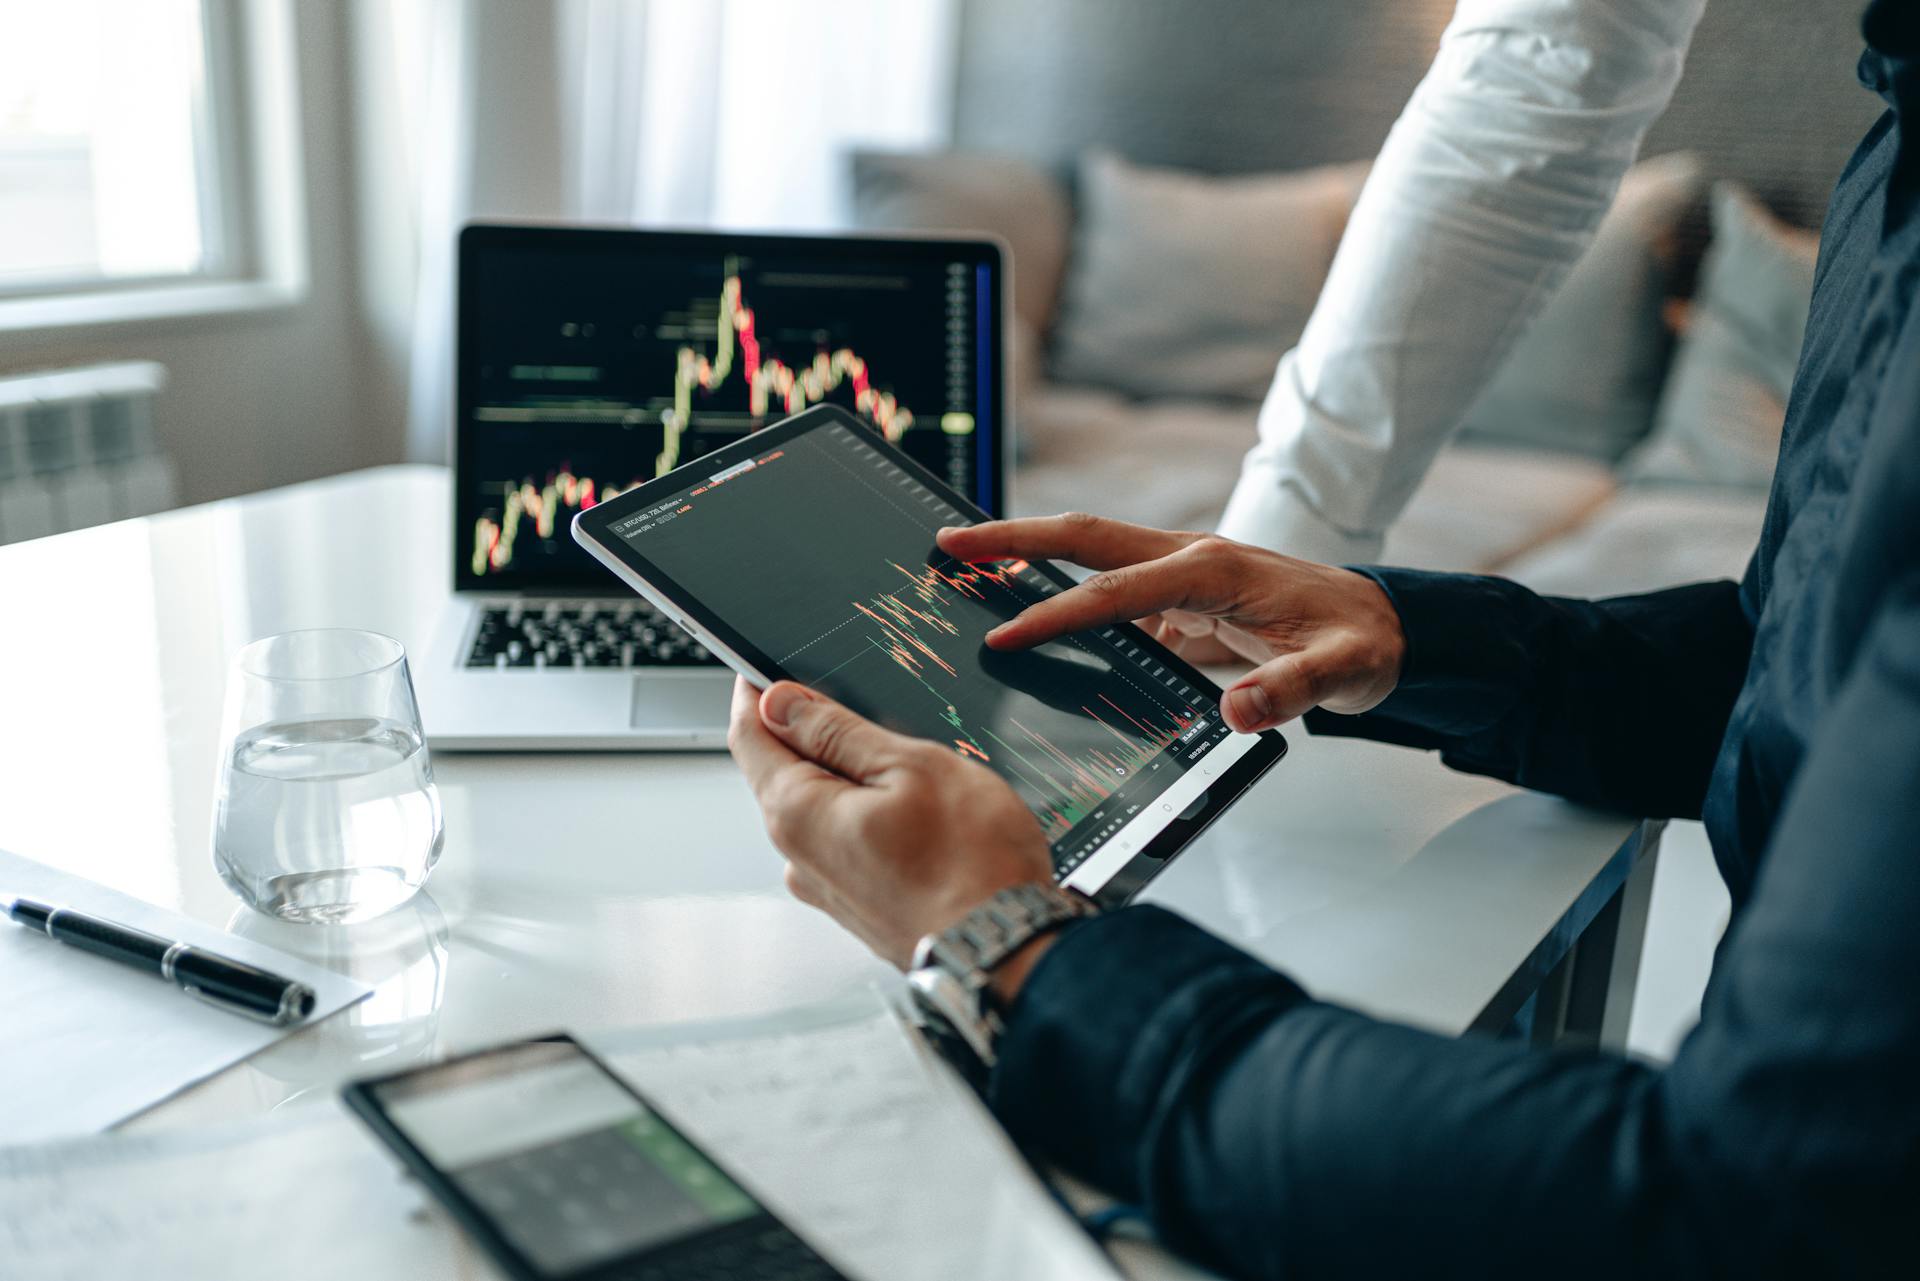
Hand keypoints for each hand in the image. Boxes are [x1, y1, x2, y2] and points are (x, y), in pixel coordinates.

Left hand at [727, 678, 1054, 975]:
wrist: (1008, 950)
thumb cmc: (972, 865)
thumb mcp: (910, 766)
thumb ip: (836, 732)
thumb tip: (781, 703)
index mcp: (797, 813)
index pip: (748, 735)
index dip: (756, 692)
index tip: (767, 666)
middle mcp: (799, 856)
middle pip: (783, 771)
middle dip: (811, 732)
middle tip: (860, 703)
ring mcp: (828, 887)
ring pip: (820, 806)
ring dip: (848, 775)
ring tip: (906, 763)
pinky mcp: (858, 905)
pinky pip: (846, 840)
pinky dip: (867, 813)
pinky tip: (914, 810)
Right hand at [936, 513, 1405, 733]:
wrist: (1389, 628)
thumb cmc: (1364, 644)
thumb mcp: (1344, 673)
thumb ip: (1292, 691)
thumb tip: (1238, 712)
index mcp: (1216, 569)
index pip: (1118, 589)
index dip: (1058, 612)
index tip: (1005, 635)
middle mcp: (1191, 558)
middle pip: (1085, 537)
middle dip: (1014, 539)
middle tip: (948, 543)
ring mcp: (1183, 575)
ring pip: (1091, 556)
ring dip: (1029, 559)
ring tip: (963, 569)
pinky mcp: (1182, 599)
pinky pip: (1110, 590)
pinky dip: (1064, 595)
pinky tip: (1030, 618)